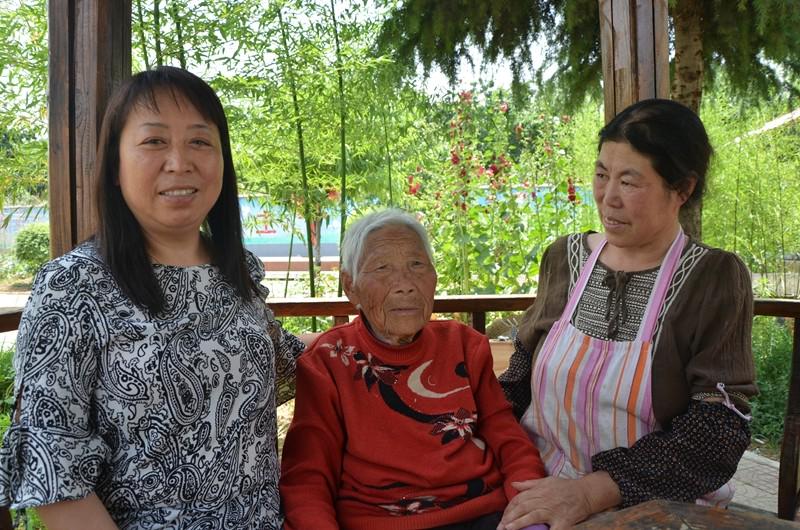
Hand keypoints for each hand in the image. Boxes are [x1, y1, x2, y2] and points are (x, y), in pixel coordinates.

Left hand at [498, 472, 620, 529]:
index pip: (520, 499)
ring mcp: (553, 510)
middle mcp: (544, 499)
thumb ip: (529, 484)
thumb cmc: (565, 487)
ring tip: (508, 528)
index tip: (503, 517)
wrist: (586, 493)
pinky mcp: (563, 520)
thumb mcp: (546, 481)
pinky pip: (553, 529)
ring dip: (519, 522)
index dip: (509, 508)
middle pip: (523, 507)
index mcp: (539, 490)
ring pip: (533, 515)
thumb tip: (513, 484)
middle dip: (510, 516)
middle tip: (501, 526)